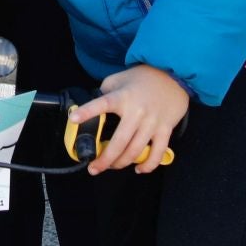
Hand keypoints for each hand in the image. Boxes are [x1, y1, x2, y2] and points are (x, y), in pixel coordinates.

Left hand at [68, 64, 188, 174]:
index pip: (102, 104)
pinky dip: (148, 165)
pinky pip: (158, 153)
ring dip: (122, 163)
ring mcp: (152, 122)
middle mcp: (137, 112)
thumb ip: (105, 92)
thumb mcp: (119, 79)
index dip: (87, 111)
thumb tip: (92, 108)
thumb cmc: (142, 78)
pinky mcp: (166, 129)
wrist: (173, 76)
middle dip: (105, 160)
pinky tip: (139, 169)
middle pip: (119, 142)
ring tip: (112, 167)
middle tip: (93, 168)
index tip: (73, 119)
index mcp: (123, 97)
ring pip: (136, 151)